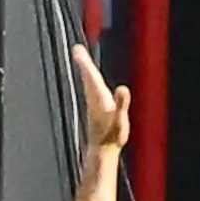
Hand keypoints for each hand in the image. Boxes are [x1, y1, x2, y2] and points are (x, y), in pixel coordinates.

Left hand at [68, 43, 131, 157]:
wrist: (102, 151)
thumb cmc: (112, 136)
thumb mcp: (120, 120)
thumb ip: (121, 104)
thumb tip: (122, 88)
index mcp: (100, 99)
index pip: (92, 78)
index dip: (86, 64)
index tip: (78, 51)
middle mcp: (94, 100)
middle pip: (88, 77)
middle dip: (84, 63)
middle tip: (77, 49)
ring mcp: (93, 105)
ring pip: (88, 83)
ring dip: (85, 70)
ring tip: (81, 59)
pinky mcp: (95, 110)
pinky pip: (91, 90)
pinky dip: (89, 81)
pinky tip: (89, 80)